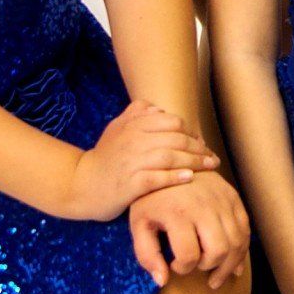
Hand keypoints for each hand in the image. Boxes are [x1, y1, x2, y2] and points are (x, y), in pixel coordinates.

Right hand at [62, 102, 216, 221]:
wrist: (81, 184)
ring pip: (170, 157)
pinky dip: (175, 177)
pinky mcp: (130, 185)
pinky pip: (157, 178)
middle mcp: (134, 141)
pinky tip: (189, 178)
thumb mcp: (116, 129)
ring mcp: (132, 163)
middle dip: (199, 147)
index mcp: (133, 125)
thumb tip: (158, 108)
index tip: (201, 142)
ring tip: (209, 166)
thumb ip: (135, 114)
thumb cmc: (104, 158)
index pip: (172, 122)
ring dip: (194, 161)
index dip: (191, 131)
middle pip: (176, 139)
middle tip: (212, 157)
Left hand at [128, 171, 250, 287]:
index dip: (181, 268)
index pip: (188, 256)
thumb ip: (146, 254)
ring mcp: (222, 200)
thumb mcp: (139, 222)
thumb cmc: (151, 196)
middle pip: (219, 251)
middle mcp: (204, 205)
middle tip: (196, 265)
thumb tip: (163, 281)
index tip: (174, 264)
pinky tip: (231, 263)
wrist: (171, 161)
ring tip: (214, 274)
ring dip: (228, 264)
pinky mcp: (233, 197)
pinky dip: (242, 250)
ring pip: (237, 243)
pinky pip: (245, 230)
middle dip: (207, 266)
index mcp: (178, 212)